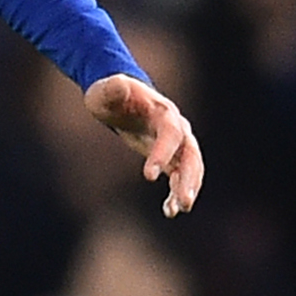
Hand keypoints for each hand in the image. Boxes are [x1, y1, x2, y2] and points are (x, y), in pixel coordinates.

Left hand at [84, 72, 204, 216]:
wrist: (120, 96)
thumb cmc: (109, 94)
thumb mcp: (105, 91)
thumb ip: (112, 89)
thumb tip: (120, 84)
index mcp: (162, 112)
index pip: (169, 133)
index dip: (162, 153)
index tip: (149, 176)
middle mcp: (176, 127)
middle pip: (190, 154)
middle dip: (189, 178)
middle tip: (184, 202)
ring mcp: (177, 142)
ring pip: (190, 167)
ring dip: (187, 188)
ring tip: (179, 210)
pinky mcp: (171, 156)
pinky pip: (180, 176)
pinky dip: (176, 192)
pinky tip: (169, 211)